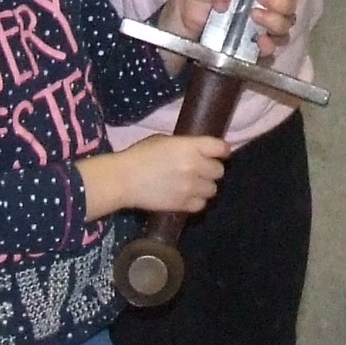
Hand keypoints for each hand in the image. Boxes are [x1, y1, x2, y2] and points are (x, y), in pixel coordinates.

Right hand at [94, 132, 229, 218]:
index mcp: (190, 147)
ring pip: (213, 189)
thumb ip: (186, 145)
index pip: (221, 148)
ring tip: (193, 184)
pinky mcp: (183, 204)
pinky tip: (187, 196)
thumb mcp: (164, 140)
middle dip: (211, 169)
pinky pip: (202, 204)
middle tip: (200, 170)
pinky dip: (197, 201)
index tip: (218, 153)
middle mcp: (195, 166)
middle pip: (219, 171)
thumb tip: (199, 150)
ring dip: (205, 186)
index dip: (221, 151)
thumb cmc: (140, 155)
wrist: (123, 179)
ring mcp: (190, 187)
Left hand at [160, 0, 296, 47]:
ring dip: (276, 23)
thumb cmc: (190, 0)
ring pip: (284, 29)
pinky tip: (259, 43)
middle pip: (289, 7)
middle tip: (260, 2)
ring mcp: (258, 32)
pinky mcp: (251, 52)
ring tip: (254, 19)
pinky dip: (269, 46)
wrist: (175, 33)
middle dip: (281, 4)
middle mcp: (262, 9)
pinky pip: (271, 51)